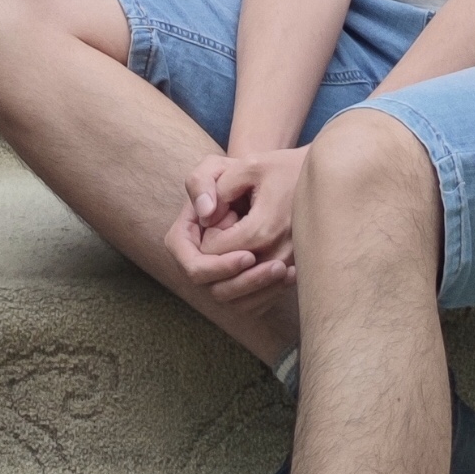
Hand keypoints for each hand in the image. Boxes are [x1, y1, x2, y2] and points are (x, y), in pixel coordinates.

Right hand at [166, 147, 306, 302]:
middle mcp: (198, 264)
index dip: (219, 265)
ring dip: (262, 290)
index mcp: (183, 240)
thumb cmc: (232, 176)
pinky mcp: (239, 289)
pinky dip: (271, 294)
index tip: (249, 254)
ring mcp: (217, 280)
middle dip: (247, 281)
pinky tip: (291, 275)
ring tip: (286, 269)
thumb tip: (205, 212)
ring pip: (236, 303)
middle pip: (217, 290)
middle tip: (277, 265)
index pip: (194, 266)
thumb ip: (202, 182)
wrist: (256, 187)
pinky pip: (252, 305)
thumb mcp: (213, 167)